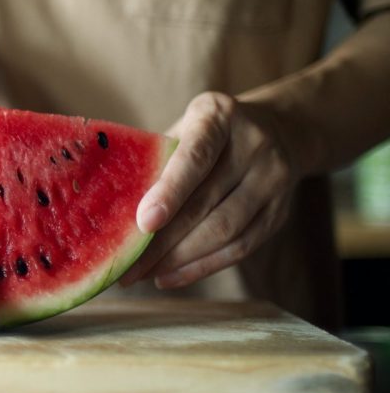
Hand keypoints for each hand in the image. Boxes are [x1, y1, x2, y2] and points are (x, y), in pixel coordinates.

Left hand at [120, 91, 298, 289]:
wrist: (281, 130)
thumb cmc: (207, 135)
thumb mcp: (183, 129)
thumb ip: (155, 160)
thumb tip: (112, 208)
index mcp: (220, 116)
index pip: (196, 156)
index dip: (170, 191)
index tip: (143, 223)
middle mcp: (255, 145)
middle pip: (206, 202)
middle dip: (162, 241)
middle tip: (125, 266)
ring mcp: (274, 179)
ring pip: (225, 230)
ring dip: (179, 259)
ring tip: (141, 274)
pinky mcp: (280, 212)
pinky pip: (241, 247)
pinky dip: (202, 267)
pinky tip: (169, 276)